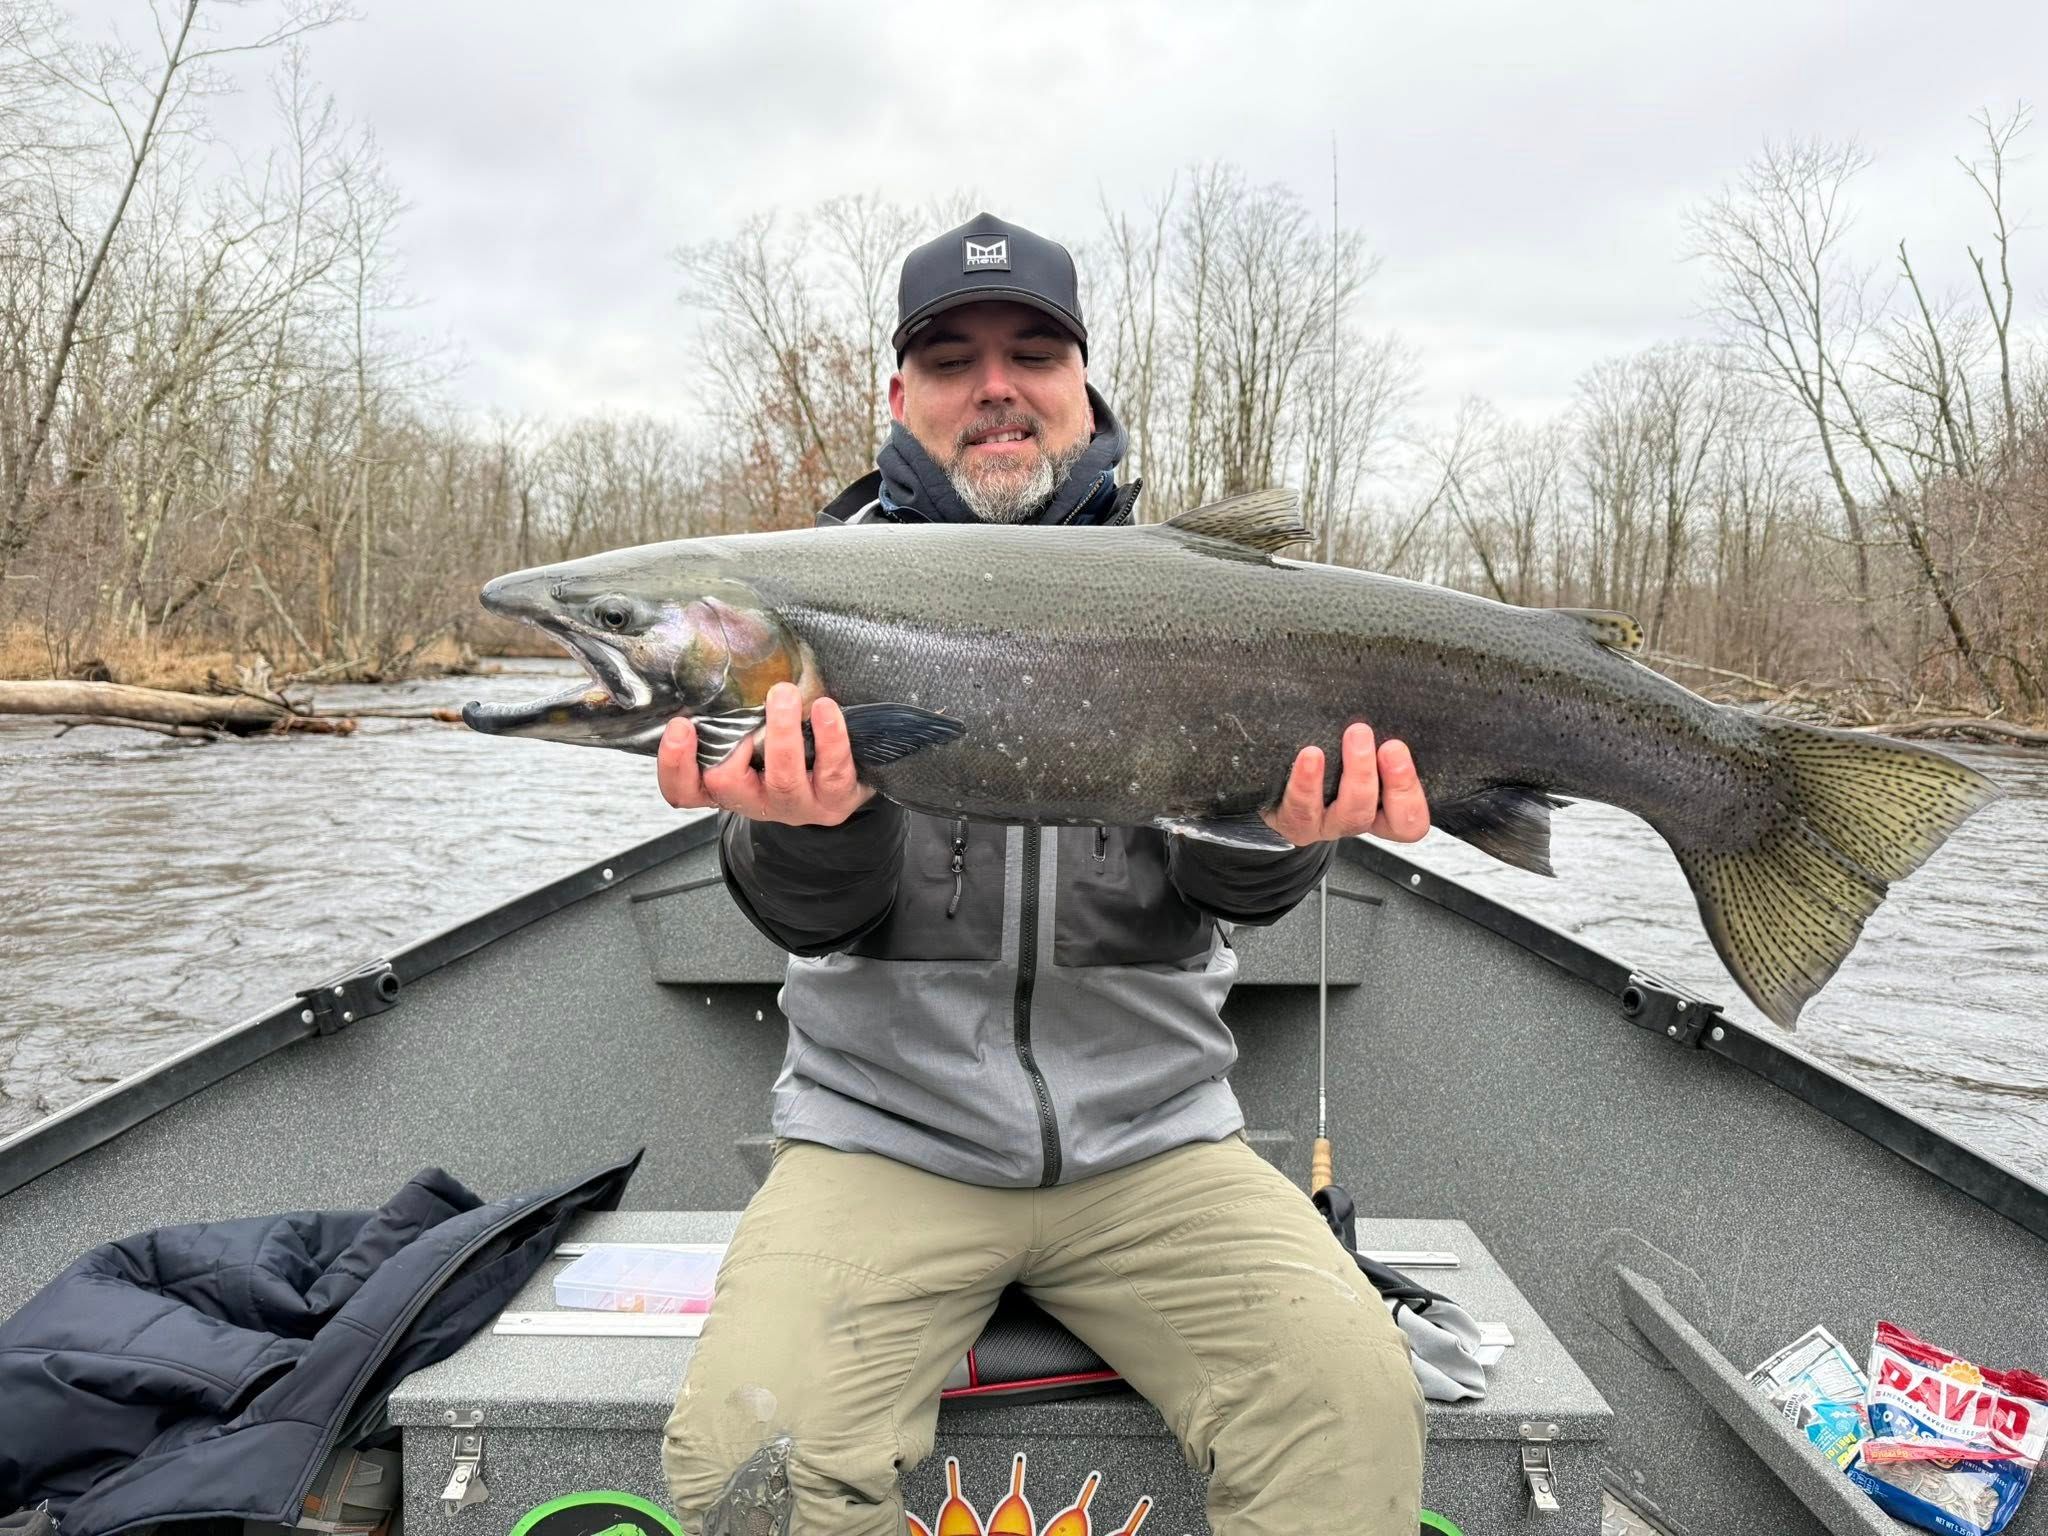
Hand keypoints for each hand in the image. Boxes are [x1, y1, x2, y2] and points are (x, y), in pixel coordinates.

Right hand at [657, 681, 875, 826]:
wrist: (843, 783)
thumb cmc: (791, 751)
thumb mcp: (753, 735)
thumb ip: (731, 715)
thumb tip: (714, 663)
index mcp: (727, 786)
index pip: (684, 790)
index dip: (675, 764)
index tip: (679, 725)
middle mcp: (755, 801)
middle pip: (725, 784)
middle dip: (731, 741)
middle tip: (744, 703)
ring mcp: (794, 805)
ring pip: (782, 778)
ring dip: (782, 733)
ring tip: (785, 693)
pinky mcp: (833, 800)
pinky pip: (831, 772)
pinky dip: (829, 738)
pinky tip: (825, 708)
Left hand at [1262, 723, 1429, 846]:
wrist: (1271, 788)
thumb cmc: (1328, 759)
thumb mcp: (1361, 749)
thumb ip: (1380, 735)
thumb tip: (1401, 684)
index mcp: (1379, 810)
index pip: (1410, 819)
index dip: (1409, 791)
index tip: (1399, 748)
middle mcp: (1354, 820)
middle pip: (1379, 812)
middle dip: (1389, 779)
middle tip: (1389, 745)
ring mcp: (1323, 824)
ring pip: (1347, 815)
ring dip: (1356, 775)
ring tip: (1356, 736)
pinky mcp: (1293, 820)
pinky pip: (1301, 808)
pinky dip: (1307, 782)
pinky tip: (1310, 755)